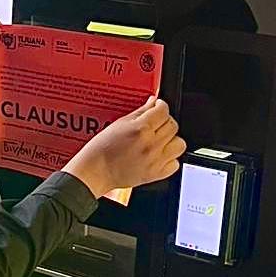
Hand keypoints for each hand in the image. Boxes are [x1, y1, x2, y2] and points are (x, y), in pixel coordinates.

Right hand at [64, 97, 184, 199]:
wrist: (96, 171)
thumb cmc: (101, 149)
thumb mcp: (119, 124)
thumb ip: (140, 112)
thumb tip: (153, 103)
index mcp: (141, 129)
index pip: (163, 110)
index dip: (161, 106)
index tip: (157, 107)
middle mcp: (151, 144)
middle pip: (172, 125)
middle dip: (165, 121)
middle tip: (156, 123)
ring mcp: (155, 160)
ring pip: (179, 144)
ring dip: (171, 140)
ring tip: (160, 140)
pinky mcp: (156, 174)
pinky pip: (175, 163)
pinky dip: (170, 159)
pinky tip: (158, 155)